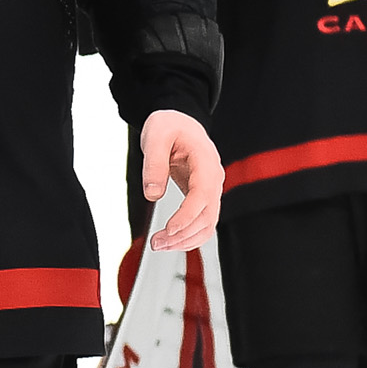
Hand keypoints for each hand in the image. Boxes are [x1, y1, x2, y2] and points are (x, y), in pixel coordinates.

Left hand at [139, 109, 223, 251]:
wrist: (180, 121)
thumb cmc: (169, 126)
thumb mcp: (155, 137)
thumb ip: (154, 164)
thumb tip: (152, 194)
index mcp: (206, 161)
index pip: (202, 195)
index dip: (187, 215)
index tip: (169, 229)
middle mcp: (214, 178)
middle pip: (207, 215)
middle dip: (183, 234)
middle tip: (157, 243)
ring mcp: (210, 189)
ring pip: (207, 223)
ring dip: (186, 239)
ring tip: (160, 246)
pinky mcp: (202, 196)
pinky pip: (202, 220)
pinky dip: (189, 234)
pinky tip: (172, 241)